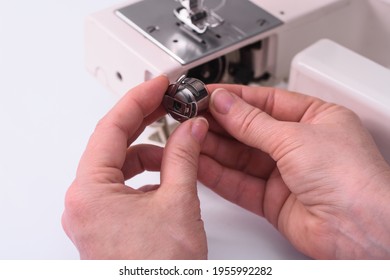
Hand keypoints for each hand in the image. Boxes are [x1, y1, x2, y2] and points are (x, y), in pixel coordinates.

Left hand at [62, 76, 208, 258]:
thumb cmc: (159, 270)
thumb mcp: (178, 203)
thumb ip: (184, 157)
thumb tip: (191, 129)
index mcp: (90, 191)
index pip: (111, 127)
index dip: (138, 100)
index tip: (157, 84)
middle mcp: (84, 201)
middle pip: (113, 143)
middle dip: (143, 121)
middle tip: (167, 102)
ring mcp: (93, 212)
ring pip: (119, 164)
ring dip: (147, 150)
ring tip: (177, 146)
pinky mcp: (106, 221)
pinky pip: (122, 184)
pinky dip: (145, 173)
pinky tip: (166, 174)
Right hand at [199, 85, 389, 258]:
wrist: (361, 230)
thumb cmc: (352, 179)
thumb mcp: (295, 137)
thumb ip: (253, 123)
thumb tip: (225, 104)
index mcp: (314, 119)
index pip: (265, 102)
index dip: (234, 98)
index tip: (207, 94)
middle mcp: (299, 146)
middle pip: (249, 129)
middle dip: (219, 122)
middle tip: (192, 114)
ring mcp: (284, 174)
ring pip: (240, 157)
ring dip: (213, 147)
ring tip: (189, 136)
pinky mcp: (272, 200)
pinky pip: (238, 183)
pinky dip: (217, 174)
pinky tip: (200, 163)